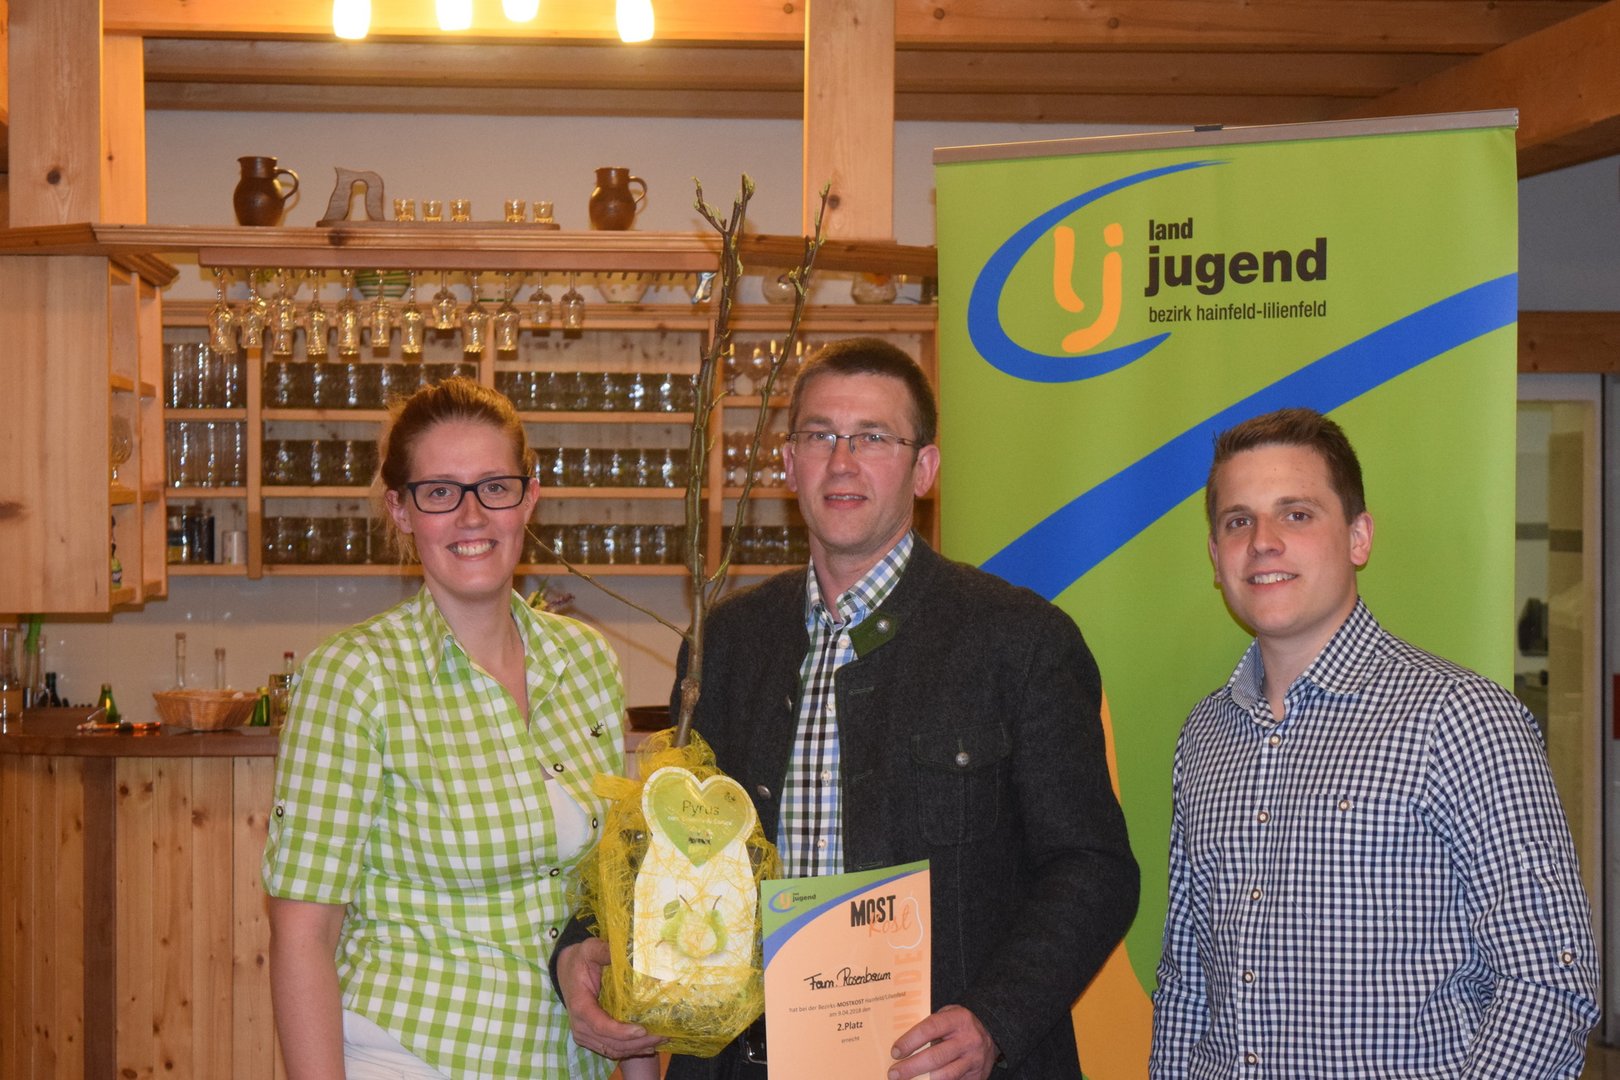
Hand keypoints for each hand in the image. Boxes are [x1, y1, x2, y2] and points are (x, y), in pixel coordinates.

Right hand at [558, 936, 664, 1060]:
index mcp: (579, 1005)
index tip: (642, 1030)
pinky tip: (647, 1046)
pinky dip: (629, 1050)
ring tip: (659, 1041)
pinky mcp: (590, 1038)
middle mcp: (580, 1025)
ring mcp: (584, 1034)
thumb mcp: (590, 949)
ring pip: (612, 1050)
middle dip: (637, 1043)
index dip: (621, 1031)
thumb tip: (628, 951)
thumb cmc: (580, 960)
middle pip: (610, 1042)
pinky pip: (610, 1049)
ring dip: (636, 1049)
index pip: (600, 1025)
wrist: (567, 970)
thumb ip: (604, 950)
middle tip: (661, 1036)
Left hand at [888, 1005, 998, 1079]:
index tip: (895, 1052)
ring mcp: (974, 1059)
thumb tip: (902, 1047)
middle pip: (935, 1057)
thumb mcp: (948, 1015)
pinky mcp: (977, 1076)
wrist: (991, 1031)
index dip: (910, 1041)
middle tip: (893, 1073)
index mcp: (958, 1019)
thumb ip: (929, 1027)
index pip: (930, 1029)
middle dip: (911, 1067)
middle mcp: (968, 1040)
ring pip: (945, 1075)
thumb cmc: (960, 1023)